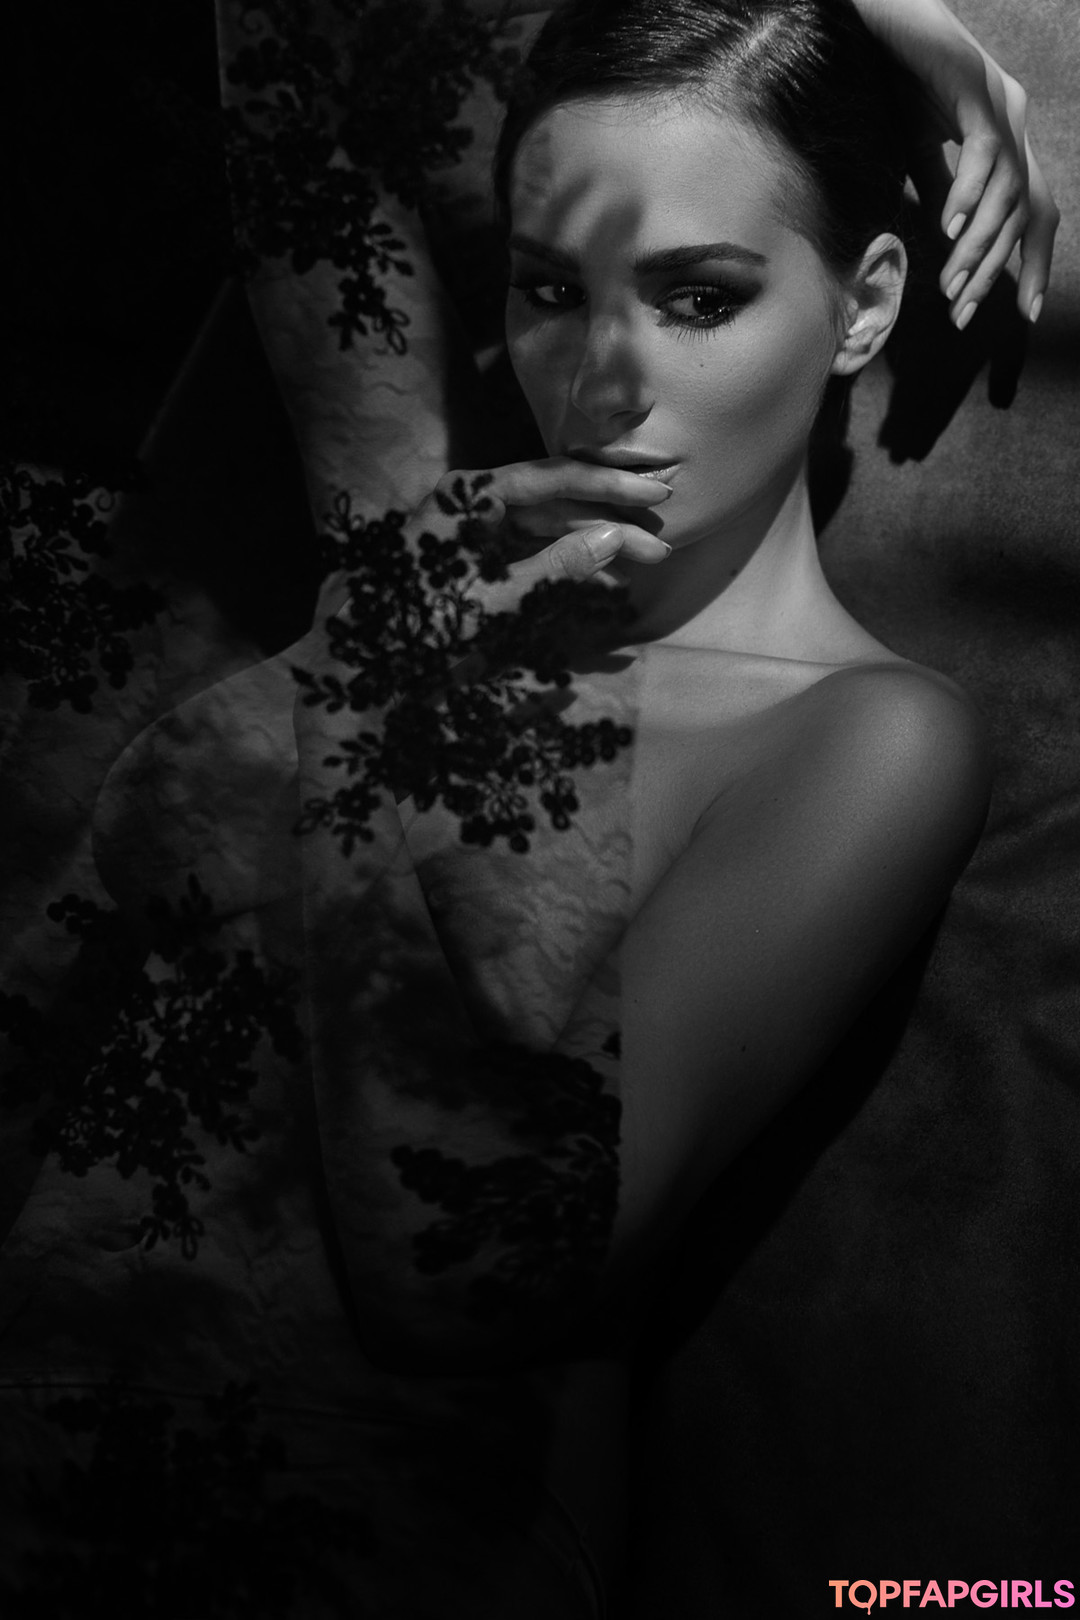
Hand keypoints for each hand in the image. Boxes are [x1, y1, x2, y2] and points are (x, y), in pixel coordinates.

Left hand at [423, 456, 671, 602]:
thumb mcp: (495, 599)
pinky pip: (531, 547)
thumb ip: (557, 566)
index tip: (654, 498)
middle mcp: (473, 499)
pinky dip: (566, 560)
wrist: (370, 655)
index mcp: (470, 495)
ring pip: (547, 526)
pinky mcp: (476, 552)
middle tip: (659, 546)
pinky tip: (602, 573)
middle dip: (609, 523)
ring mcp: (474, 525)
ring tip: (641, 562)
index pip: (553, 479)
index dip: (609, 490)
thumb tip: (616, 537)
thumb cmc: (423, 621)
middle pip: (555, 502)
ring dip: (593, 543)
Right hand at [853, 0, 1058, 326]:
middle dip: (997, 271)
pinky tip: (947, 229)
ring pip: (1006, 191)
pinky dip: (967, 194)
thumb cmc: (895, 77)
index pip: (1033, 212)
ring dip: (978, 245)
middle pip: (1027, 211)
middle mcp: (1013, 120)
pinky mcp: (975, 86)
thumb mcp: (918, 146)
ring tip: (951, 284)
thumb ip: (940, 186)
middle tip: (965, 314)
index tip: (1023, 312)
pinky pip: (983, 152)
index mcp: (1004, 138)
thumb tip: (944, 236)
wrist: (879, 20)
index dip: (1033, 262)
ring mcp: (1000, 102)